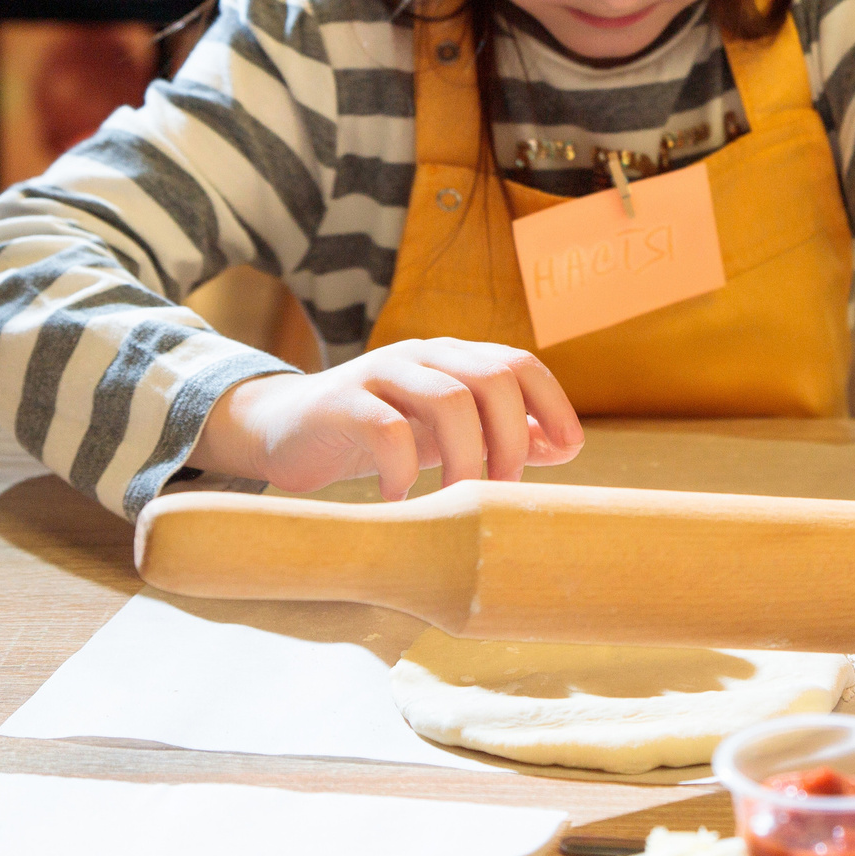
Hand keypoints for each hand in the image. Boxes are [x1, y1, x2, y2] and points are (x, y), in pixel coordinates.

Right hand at [196, 338, 584, 498]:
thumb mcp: (446, 435)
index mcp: (453, 358)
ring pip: (446, 399)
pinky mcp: (340, 401)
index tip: (570, 451)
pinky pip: (386, 427)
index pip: (518, 363)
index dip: (550, 403)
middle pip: (490, 377)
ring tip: (460, 501)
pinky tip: (401, 500)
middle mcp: (421, 354)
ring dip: (466, 458)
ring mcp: (379, 372)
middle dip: (510, 438)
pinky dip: (404, 469)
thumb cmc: (379, 435)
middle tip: (505, 490)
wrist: (285, 430)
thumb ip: (501, 435)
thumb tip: (565, 445)